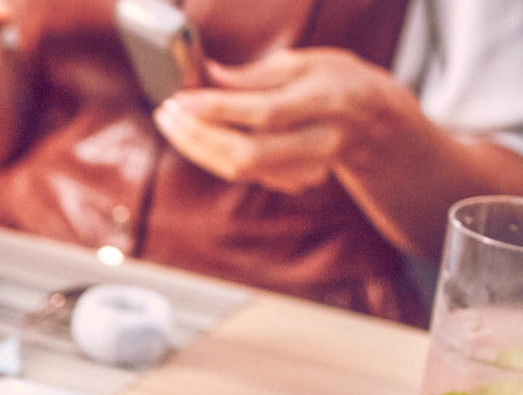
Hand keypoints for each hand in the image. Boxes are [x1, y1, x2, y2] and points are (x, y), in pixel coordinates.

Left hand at [153, 48, 407, 194]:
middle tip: (167, 112)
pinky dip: (211, 155)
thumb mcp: (309, 62)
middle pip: (246, 153)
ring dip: (196, 147)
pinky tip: (195, 135)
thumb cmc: (340, 82)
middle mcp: (318, 141)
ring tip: (171, 121)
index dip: (218, 109)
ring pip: (237, 169)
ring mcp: (304, 169)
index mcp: (328, 100)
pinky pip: (240, 173)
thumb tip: (208, 77)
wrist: (377, 126)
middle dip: (199, 136)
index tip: (182, 98)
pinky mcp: (290, 183)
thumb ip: (257, 75)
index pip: (264, 112)